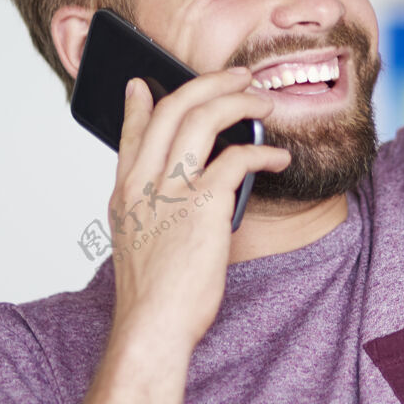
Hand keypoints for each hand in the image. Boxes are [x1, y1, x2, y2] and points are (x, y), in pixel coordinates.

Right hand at [107, 67, 289, 350]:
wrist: (152, 328)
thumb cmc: (153, 298)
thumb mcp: (138, 245)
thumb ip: (152, 211)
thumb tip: (178, 195)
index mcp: (125, 193)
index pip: (131, 132)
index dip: (140, 103)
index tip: (145, 84)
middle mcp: (144, 183)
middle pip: (173, 108)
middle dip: (209, 83)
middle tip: (237, 76)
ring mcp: (172, 191)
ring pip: (202, 117)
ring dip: (238, 100)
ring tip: (262, 100)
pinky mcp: (204, 206)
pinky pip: (237, 158)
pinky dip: (263, 152)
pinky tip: (278, 159)